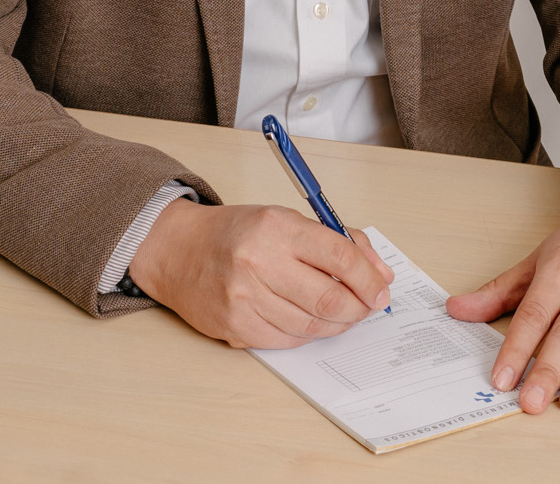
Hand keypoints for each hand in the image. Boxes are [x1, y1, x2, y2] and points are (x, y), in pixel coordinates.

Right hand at [128, 200, 394, 348]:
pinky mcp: (237, 328)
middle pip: (330, 299)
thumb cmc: (237, 233)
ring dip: (337, 323)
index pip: (339, 256)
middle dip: (359, 307)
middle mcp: (258, 263)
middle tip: (368, 306)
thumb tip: (379, 273)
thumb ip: (336, 242)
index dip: (369, 278)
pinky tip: (310, 319)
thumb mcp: (286, 220)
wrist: (179, 252)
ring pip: (312, 326)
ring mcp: (245, 299)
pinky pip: (288, 340)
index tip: (381, 289)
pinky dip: (308, 333)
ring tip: (342, 312)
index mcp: (276, 228)